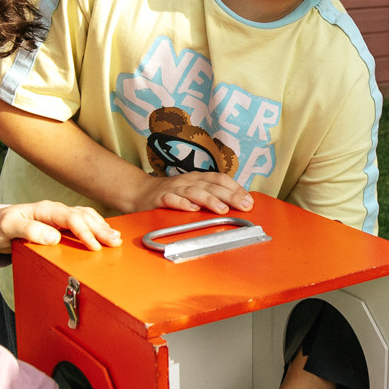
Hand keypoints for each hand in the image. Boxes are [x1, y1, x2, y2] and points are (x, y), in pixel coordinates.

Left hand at [0, 200, 118, 255]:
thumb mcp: (9, 228)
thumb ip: (30, 231)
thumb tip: (54, 237)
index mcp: (45, 210)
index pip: (71, 218)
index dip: (84, 232)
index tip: (94, 246)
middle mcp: (54, 211)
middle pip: (83, 217)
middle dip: (100, 229)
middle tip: (114, 242)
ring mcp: (58, 216)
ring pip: (86, 217)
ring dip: (101, 227)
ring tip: (115, 238)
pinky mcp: (58, 224)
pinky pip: (82, 221)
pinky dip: (96, 226)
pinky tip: (104, 232)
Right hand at [122, 170, 251, 216]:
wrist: (139, 192)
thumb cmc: (171, 194)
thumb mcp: (193, 190)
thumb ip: (212, 195)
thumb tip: (237, 203)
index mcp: (198, 178)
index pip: (220, 179)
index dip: (236, 188)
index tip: (248, 200)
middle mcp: (188, 181)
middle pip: (211, 186)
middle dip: (229, 195)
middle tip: (243, 206)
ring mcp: (174, 189)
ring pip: (194, 192)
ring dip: (209, 200)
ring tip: (222, 209)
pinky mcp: (159, 199)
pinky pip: (171, 200)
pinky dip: (182, 204)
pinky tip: (191, 209)